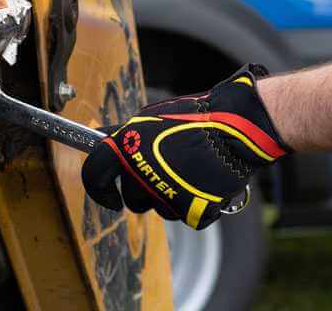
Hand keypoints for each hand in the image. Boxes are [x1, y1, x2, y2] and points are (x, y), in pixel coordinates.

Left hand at [82, 65, 287, 229]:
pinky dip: (195, 205)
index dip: (99, 189)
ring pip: (159, 209)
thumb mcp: (150, 117)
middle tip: (164, 171)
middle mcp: (141, 175)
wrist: (237, 128)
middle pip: (132, 199)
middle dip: (143, 189)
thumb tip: (104, 143)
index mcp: (126, 149)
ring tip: (189, 172)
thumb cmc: (195, 118)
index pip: (94, 176)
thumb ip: (125, 136)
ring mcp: (166, 195)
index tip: (109, 195)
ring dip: (169, 196)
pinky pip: (186, 216)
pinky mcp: (192, 211)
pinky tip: (204, 184)